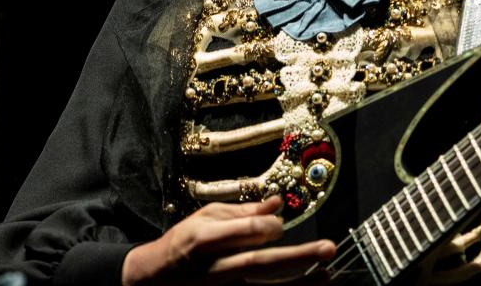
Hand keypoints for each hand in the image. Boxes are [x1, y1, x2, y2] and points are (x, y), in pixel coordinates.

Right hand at [122, 196, 334, 285]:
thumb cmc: (181, 244)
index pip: (248, 232)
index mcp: (206, 239)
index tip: (278, 225)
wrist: (151, 279)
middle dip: (298, 257)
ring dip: (299, 284)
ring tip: (327, 276)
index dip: (270, 226)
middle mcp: (215, 267)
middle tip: (329, 248)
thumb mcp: (205, 218)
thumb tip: (277, 203)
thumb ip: (243, 212)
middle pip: (261, 263)